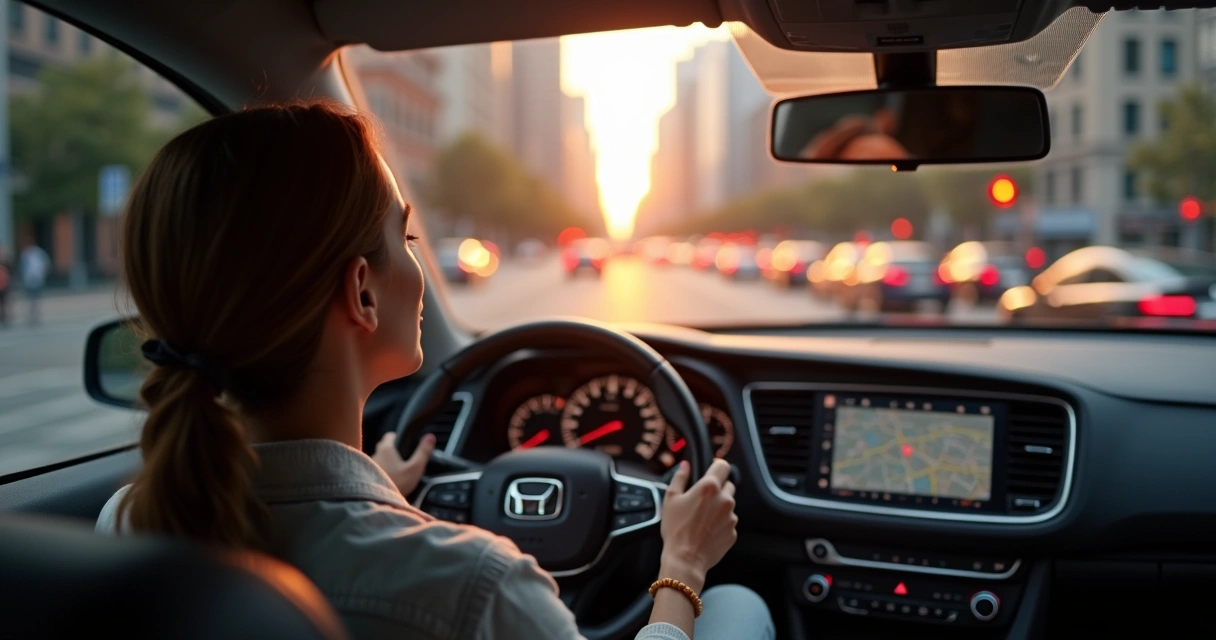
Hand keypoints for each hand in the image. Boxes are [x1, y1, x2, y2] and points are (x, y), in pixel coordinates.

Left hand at [372, 432, 434, 496]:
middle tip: (403, 458)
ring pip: (379, 459)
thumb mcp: (414, 468)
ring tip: (396, 471)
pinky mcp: (365, 476)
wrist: (376, 501)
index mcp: (386, 449)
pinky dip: (381, 471)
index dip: (398, 437)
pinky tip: (389, 479)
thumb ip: (423, 452)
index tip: (405, 443)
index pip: (390, 435)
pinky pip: (375, 469)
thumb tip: (430, 436)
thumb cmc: (396, 483)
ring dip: (386, 462)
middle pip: (383, 447)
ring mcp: (369, 465)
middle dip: (392, 450)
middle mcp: (375, 454)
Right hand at [658, 458, 737, 591]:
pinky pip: (729, 522)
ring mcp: (731, 517)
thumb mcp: (670, 499)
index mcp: (709, 487)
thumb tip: (685, 465)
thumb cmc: (676, 529)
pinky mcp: (733, 532)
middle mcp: (724, 500)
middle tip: (702, 500)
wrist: (685, 559)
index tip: (712, 471)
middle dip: (718, 489)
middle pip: (728, 485)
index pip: (723, 466)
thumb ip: (680, 478)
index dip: (717, 467)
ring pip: (729, 505)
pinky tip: (707, 530)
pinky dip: (720, 523)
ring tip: (702, 519)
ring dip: (719, 508)